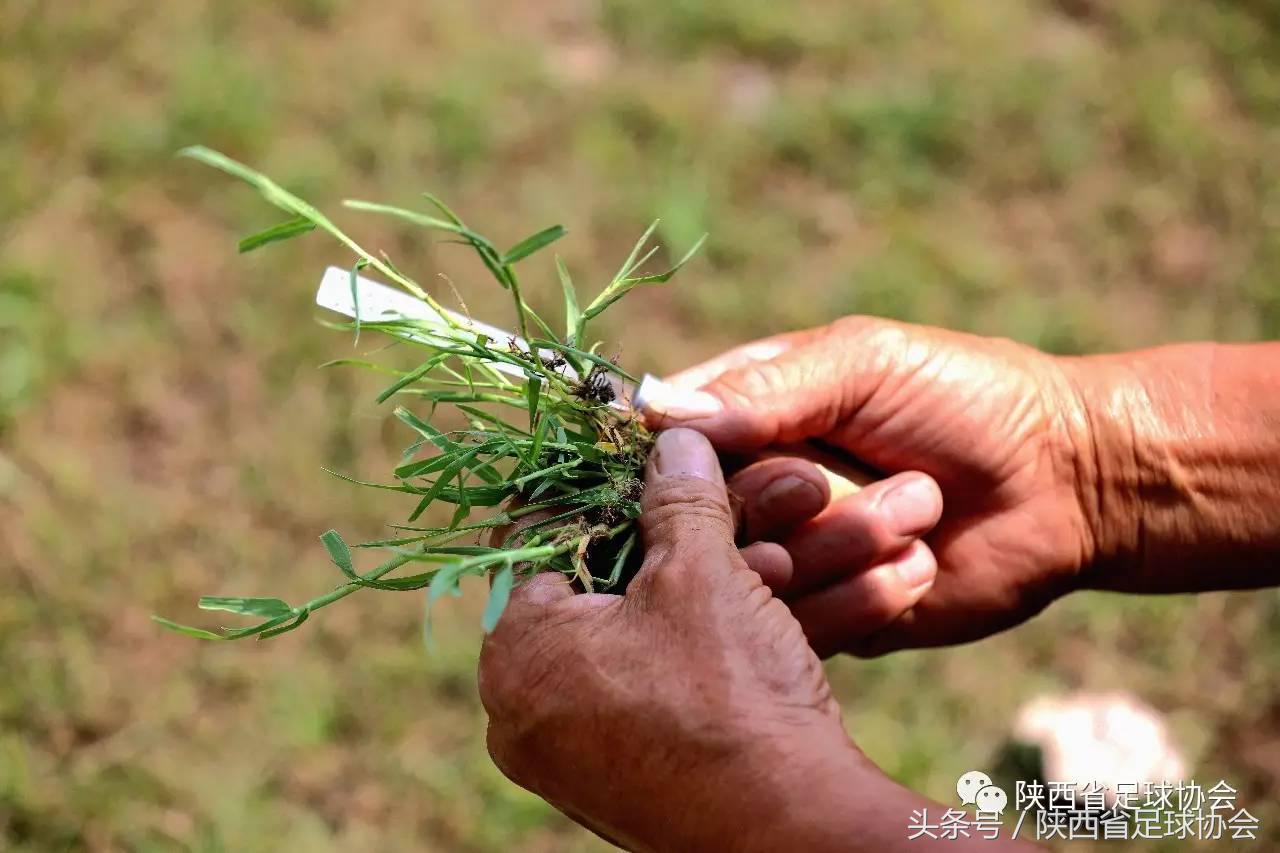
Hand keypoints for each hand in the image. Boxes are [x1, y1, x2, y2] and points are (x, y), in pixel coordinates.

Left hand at [478, 430, 927, 851]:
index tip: (644, 465)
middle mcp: (522, 712)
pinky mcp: (613, 785)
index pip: (535, 540)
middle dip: (656, 548)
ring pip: (620, 643)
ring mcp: (565, 758)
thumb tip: (673, 438)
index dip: (597, 492)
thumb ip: (679, 497)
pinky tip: (743, 625)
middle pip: (583, 593)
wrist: (791, 831)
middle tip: (712, 518)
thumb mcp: (703, 574)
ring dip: (682, 599)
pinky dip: (683, 655)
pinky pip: (639, 692)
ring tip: (752, 567)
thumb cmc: (732, 694)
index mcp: (516, 653)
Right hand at [643, 317, 1098, 655]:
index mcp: (753, 415)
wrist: (1065, 484)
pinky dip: (861, 594)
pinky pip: (801, 626)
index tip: (706, 458)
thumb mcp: (864, 365)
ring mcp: (792, 556)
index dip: (677, 458)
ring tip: (920, 510)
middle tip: (836, 480)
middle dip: (781, 499)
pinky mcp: (830, 617)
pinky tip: (920, 561)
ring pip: (750, 577)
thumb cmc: (967, 400)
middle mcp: (757, 489)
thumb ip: (766, 388)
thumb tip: (658, 412)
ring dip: (840, 542)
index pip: (670, 441)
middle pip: (701, 517)